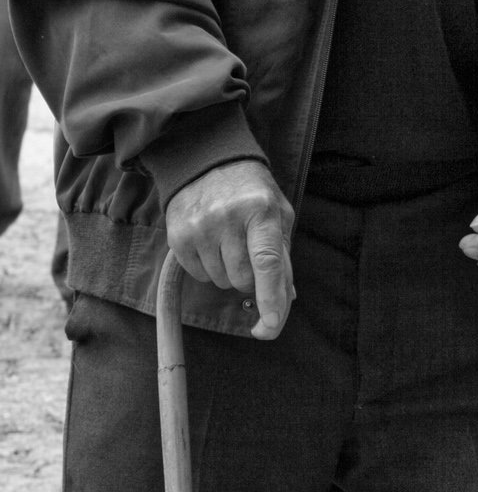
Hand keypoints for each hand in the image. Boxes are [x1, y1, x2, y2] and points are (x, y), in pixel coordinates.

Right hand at [165, 159, 293, 341]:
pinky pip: (199, 276)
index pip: (268, 263)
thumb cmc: (253, 194)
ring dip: (229, 273)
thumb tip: (284, 299)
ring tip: (230, 242)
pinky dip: (209, 269)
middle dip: (251, 279)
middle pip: (243, 279)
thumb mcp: (279, 214)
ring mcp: (200, 229)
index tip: (271, 327)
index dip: (271, 298)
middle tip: (250, 253)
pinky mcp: (178, 237)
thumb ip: (283, 255)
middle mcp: (228, 220)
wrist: (207, 164)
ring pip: (221, 281)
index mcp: (262, 212)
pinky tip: (212, 243)